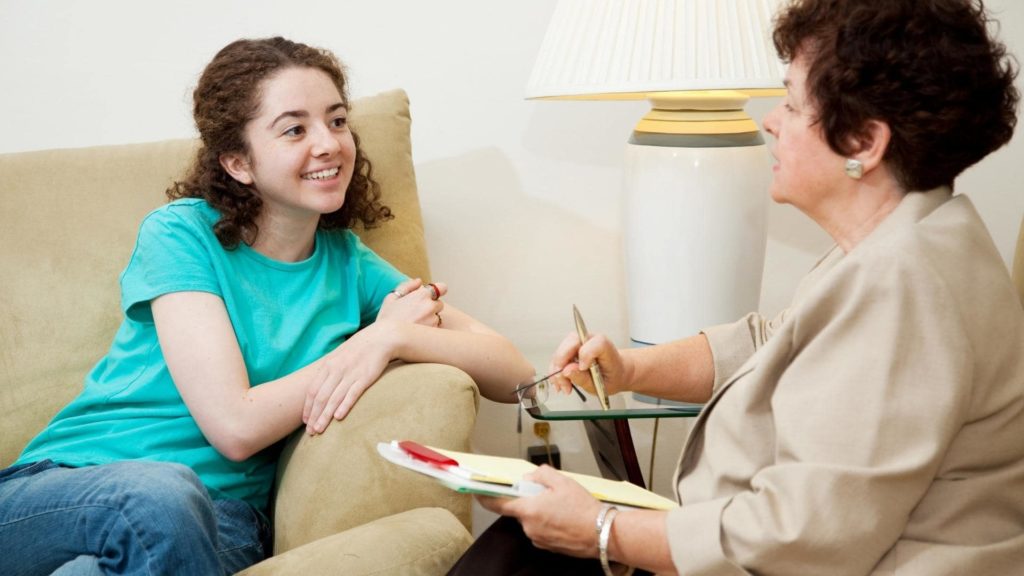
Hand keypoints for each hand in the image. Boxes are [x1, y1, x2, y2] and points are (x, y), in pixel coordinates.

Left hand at [302, 322, 396, 433]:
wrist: (381, 338)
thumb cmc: (359, 349)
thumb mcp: (339, 356)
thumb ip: (328, 371)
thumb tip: (318, 387)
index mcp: (328, 365)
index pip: (313, 390)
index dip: (307, 407)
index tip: (305, 421)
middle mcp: (336, 370)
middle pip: (320, 397)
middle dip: (314, 416)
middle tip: (310, 432)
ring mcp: (350, 374)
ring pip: (334, 398)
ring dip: (325, 416)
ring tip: (319, 430)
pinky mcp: (365, 377)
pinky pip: (352, 393)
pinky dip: (344, 405)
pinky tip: (338, 417)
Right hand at [376, 278, 446, 327]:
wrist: (385, 340)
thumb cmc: (386, 318)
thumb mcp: (391, 298)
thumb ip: (407, 287)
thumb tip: (419, 281)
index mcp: (422, 295)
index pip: (442, 287)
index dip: (438, 290)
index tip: (433, 295)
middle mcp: (430, 306)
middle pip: (439, 304)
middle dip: (431, 308)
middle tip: (416, 314)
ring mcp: (433, 321)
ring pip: (437, 318)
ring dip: (430, 320)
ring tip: (413, 325)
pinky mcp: (433, 333)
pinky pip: (435, 330)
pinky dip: (428, 331)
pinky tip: (415, 334)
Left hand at [477, 466, 602, 556]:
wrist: (603, 533)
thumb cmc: (584, 509)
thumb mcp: (562, 481)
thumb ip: (540, 475)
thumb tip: (529, 479)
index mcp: (529, 510)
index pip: (498, 504)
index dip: (486, 496)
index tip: (477, 491)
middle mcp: (529, 527)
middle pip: (522, 509)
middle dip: (532, 500)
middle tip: (550, 494)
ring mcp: (538, 539)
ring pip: (533, 519)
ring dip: (543, 511)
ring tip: (564, 507)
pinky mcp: (548, 546)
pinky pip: (542, 530)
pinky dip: (550, 522)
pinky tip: (566, 518)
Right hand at [547, 331, 630, 396]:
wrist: (615, 372)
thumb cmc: (612, 376)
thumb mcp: (602, 385)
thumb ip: (584, 378)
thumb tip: (566, 371)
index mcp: (605, 346)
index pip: (594, 343)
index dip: (586, 355)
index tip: (583, 368)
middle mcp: (590, 340)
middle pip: (570, 343)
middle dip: (562, 364)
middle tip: (564, 383)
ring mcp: (578, 342)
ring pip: (561, 351)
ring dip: (557, 370)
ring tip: (564, 387)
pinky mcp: (570, 349)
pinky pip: (558, 357)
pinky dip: (556, 371)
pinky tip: (561, 384)